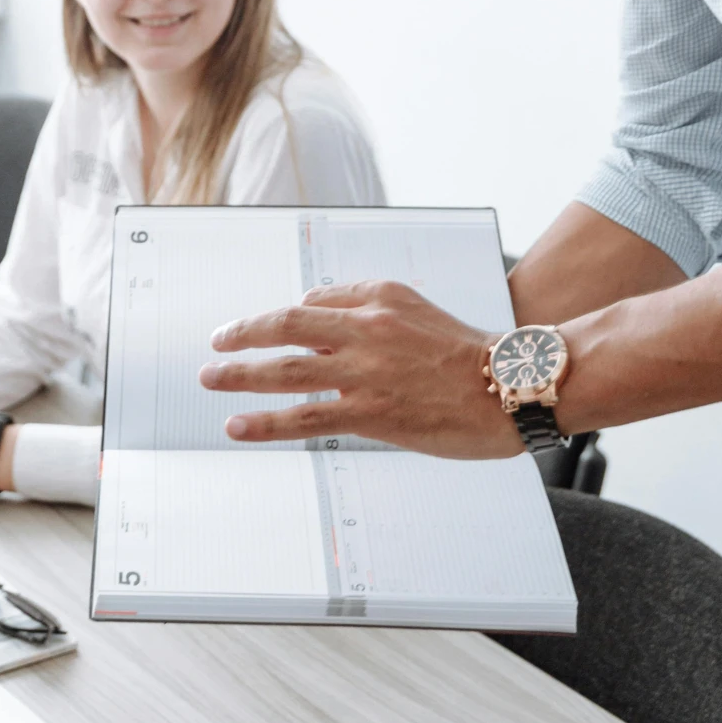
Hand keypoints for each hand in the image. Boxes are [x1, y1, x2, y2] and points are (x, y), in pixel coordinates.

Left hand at [199, 280, 519, 457]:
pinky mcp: (370, 413)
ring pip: (286, 369)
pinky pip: (304, 417)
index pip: (315, 299)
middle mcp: (367, 328)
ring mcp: (365, 371)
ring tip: (210, 378)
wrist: (511, 388)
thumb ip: (371, 308)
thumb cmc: (471, 354)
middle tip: (216, 342)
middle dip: (243, 334)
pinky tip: (239, 425)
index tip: (262, 331)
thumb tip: (322, 317)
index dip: (284, 317)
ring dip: (240, 373)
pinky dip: (265, 422)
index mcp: (381, 297)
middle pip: (287, 325)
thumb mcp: (419, 310)